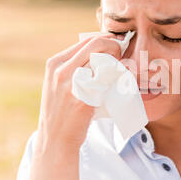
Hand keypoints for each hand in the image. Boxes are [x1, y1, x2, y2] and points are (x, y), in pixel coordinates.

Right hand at [35, 33, 122, 155]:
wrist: (55, 140)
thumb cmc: (62, 111)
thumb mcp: (59, 83)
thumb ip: (75, 67)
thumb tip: (103, 52)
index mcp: (55, 63)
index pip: (87, 40)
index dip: (107, 40)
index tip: (119, 46)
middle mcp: (61, 70)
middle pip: (96, 44)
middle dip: (115, 46)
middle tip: (124, 56)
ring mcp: (71, 84)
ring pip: (103, 60)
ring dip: (118, 62)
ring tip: (123, 69)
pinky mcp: (83, 99)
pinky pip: (106, 80)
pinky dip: (116, 78)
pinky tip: (120, 83)